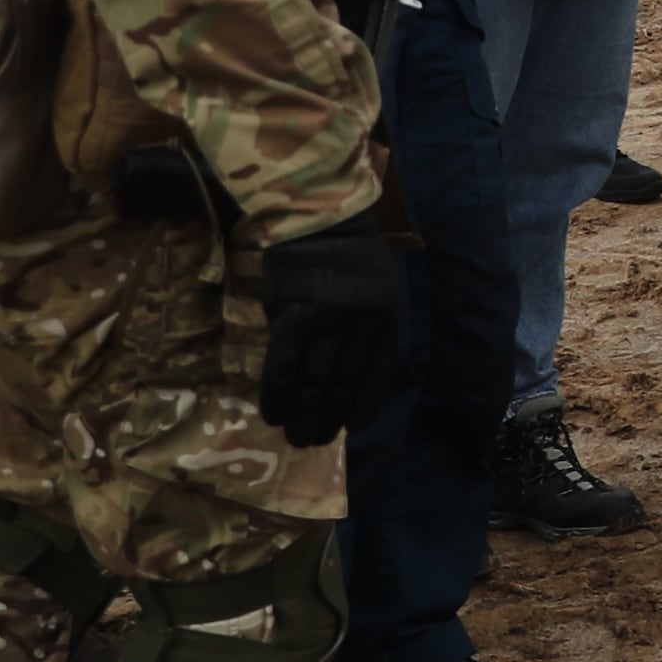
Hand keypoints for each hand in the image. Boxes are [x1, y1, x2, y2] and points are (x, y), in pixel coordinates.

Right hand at [256, 216, 410, 448]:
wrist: (320, 219)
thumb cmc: (352, 257)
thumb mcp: (382, 290)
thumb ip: (372, 330)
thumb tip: (357, 378)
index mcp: (389, 319)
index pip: (379, 374)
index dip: (364, 405)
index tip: (351, 429)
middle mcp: (362, 326)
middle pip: (344, 384)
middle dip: (329, 418)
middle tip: (313, 442)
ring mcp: (327, 323)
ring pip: (314, 382)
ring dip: (303, 415)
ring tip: (295, 437)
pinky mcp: (292, 318)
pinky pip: (283, 366)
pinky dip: (277, 394)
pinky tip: (272, 414)